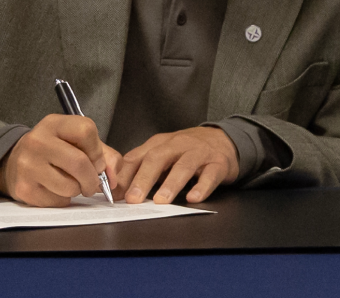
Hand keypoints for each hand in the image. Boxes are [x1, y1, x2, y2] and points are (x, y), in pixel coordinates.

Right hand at [0, 114, 121, 206]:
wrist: (14, 161)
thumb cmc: (55, 150)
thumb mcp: (77, 142)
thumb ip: (104, 155)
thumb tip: (113, 179)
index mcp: (53, 124)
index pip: (86, 131)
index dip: (97, 151)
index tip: (96, 162)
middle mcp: (37, 141)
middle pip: (79, 162)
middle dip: (93, 178)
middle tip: (92, 183)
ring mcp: (28, 166)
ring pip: (69, 186)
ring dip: (78, 190)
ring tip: (72, 184)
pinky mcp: (24, 189)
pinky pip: (57, 201)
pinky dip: (63, 199)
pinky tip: (56, 189)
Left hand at [115, 126, 240, 204]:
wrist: (224, 139)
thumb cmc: (188, 150)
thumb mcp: (163, 154)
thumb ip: (141, 169)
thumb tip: (119, 192)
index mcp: (160, 144)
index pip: (137, 158)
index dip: (124, 176)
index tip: (114, 194)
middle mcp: (178, 145)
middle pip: (157, 158)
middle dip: (143, 179)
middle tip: (134, 199)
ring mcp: (199, 153)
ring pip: (184, 166)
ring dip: (171, 184)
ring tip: (161, 201)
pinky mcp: (218, 163)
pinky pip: (210, 175)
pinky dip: (202, 186)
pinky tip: (194, 197)